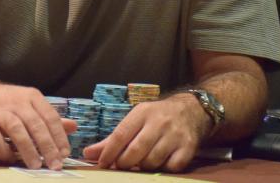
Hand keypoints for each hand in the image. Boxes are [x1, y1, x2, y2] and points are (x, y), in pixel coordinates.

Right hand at [0, 83, 74, 169]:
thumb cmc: (6, 102)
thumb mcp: (29, 104)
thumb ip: (50, 117)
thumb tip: (74, 127)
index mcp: (31, 97)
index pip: (50, 116)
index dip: (59, 136)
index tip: (65, 153)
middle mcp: (16, 102)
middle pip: (36, 124)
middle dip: (47, 146)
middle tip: (55, 164)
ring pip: (16, 129)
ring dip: (28, 149)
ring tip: (36, 165)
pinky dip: (3, 150)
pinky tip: (10, 159)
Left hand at [84, 95, 209, 171]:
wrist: (192, 110)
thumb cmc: (156, 117)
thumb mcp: (135, 120)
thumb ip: (113, 139)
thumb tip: (88, 154)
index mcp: (142, 112)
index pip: (121, 134)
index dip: (109, 152)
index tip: (102, 164)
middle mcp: (159, 122)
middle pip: (135, 151)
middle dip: (125, 163)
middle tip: (122, 166)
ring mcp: (175, 135)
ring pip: (152, 162)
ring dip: (143, 167)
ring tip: (142, 161)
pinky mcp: (188, 148)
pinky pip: (171, 167)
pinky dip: (163, 169)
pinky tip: (160, 162)